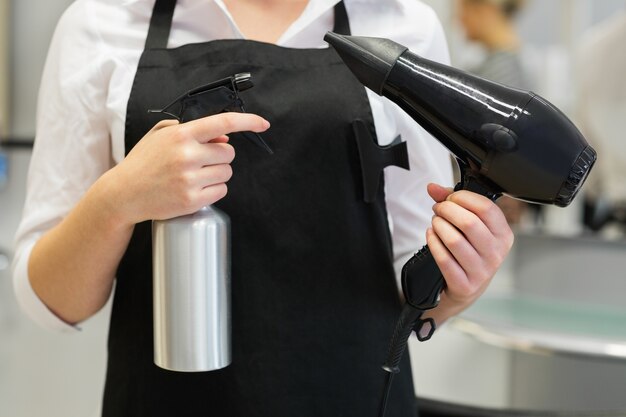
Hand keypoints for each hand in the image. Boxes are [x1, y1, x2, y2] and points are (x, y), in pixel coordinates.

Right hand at [101, 112, 269, 225]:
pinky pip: (221, 192)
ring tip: (192, 176)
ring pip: (227, 173)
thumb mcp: (161, 135)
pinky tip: (193, 188)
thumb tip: (223, 137)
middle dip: (220, 156)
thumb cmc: (144, 162)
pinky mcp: (191, 200)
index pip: (223, 123)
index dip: (247, 121)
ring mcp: (189, 179)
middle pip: (229, 153)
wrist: (123, 194)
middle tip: (201, 161)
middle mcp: (187, 156)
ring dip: (216, 174)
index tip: (263, 124)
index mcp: (181, 135)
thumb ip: (191, 129)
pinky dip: (213, 190)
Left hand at [424, 183, 513, 322]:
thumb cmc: (470, 250)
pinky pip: (444, 259)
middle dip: (447, 210)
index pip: (486, 208)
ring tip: (435, 222)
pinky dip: (433, 243)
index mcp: (504, 235)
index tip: (450, 197)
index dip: (463, 198)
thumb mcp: (472, 227)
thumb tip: (432, 187)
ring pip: (455, 240)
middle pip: (469, 223)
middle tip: (438, 209)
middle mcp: (496, 254)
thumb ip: (453, 202)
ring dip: (439, 226)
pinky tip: (431, 235)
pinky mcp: (464, 284)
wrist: (467, 287)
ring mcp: (481, 271)